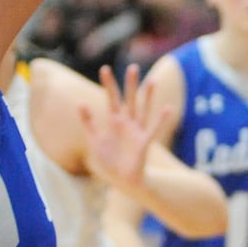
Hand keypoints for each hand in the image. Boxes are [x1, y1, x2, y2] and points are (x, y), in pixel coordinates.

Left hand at [79, 63, 170, 193]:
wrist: (122, 179)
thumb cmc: (109, 160)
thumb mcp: (94, 140)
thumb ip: (88, 123)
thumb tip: (80, 103)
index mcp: (115, 122)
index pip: (111, 99)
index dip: (108, 85)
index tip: (105, 68)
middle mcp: (127, 123)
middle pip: (129, 100)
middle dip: (131, 85)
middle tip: (133, 67)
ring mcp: (137, 132)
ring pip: (142, 110)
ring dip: (147, 97)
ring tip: (152, 82)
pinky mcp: (144, 143)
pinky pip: (153, 129)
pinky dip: (161, 120)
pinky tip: (168, 109)